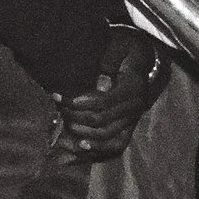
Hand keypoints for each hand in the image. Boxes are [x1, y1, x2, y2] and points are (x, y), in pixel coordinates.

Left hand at [56, 29, 167, 157]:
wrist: (140, 56)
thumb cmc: (124, 47)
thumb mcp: (117, 44)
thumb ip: (109, 60)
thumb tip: (102, 85)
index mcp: (133, 86)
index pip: (104, 102)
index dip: (78, 102)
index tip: (58, 96)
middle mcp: (136, 106)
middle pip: (101, 122)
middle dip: (74, 117)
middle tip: (58, 107)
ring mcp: (133, 119)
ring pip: (105, 138)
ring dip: (80, 136)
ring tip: (60, 129)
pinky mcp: (128, 128)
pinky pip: (113, 147)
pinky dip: (93, 153)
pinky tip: (71, 154)